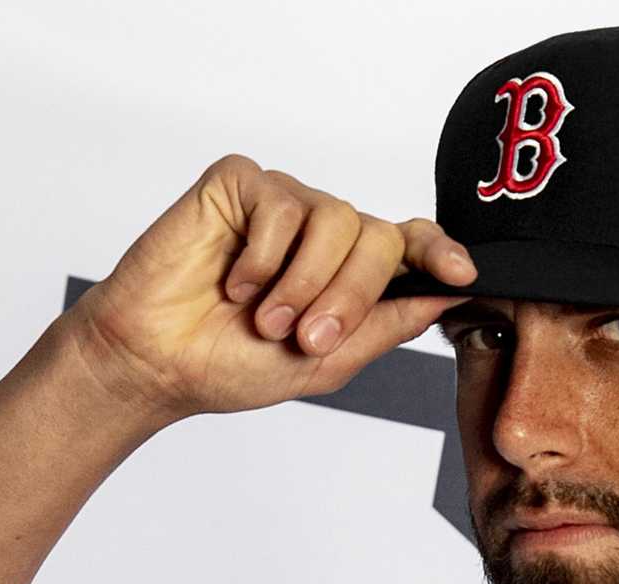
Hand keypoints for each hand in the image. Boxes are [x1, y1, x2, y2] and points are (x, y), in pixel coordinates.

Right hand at [67, 153, 476, 420]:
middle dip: (350, 293)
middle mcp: (322, 232)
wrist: (156, 362)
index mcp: (349, 272)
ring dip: (304, 281)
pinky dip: (262, 255)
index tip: (461, 274)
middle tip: (307, 335)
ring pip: (336, 218)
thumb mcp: (326, 361)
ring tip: (264, 317)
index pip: (409, 245)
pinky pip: (281, 204)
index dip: (439, 252)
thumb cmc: (229, 363)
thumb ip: (385, 324)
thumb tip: (446, 295)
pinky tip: (234, 282)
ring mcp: (284, 204)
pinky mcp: (240, 185)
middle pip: (379, 237)